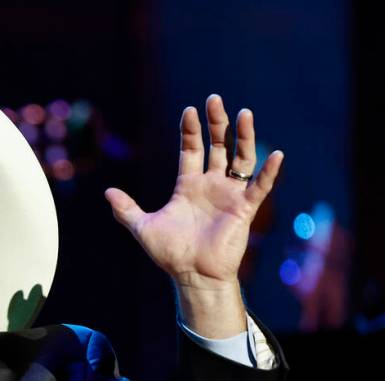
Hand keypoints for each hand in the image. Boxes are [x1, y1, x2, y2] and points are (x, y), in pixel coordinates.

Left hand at [105, 94, 283, 292]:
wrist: (191, 275)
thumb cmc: (170, 253)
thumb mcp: (143, 227)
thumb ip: (126, 209)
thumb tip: (107, 193)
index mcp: (188, 185)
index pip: (192, 149)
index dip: (191, 130)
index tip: (189, 110)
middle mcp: (211, 185)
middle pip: (217, 147)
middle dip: (217, 124)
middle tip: (214, 100)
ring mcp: (229, 195)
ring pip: (240, 159)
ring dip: (244, 137)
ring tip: (245, 113)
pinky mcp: (244, 209)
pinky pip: (260, 188)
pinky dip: (269, 172)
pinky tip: (276, 154)